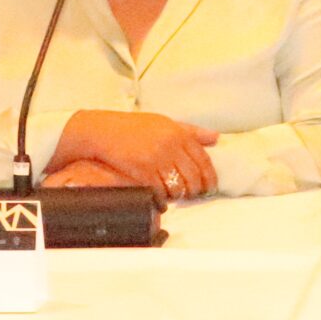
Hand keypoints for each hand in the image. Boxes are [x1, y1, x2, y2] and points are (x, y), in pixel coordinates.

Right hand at [52, 110, 218, 203]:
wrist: (104, 131)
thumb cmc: (134, 126)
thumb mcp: (165, 123)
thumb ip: (191, 131)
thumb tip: (216, 137)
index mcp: (179, 133)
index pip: (204, 160)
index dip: (210, 177)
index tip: (211, 186)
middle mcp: (171, 146)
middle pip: (194, 176)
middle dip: (197, 190)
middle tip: (196, 195)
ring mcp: (156, 159)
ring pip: (178, 187)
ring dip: (180, 194)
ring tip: (178, 195)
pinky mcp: (142, 171)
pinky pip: (160, 191)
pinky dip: (163, 196)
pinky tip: (163, 195)